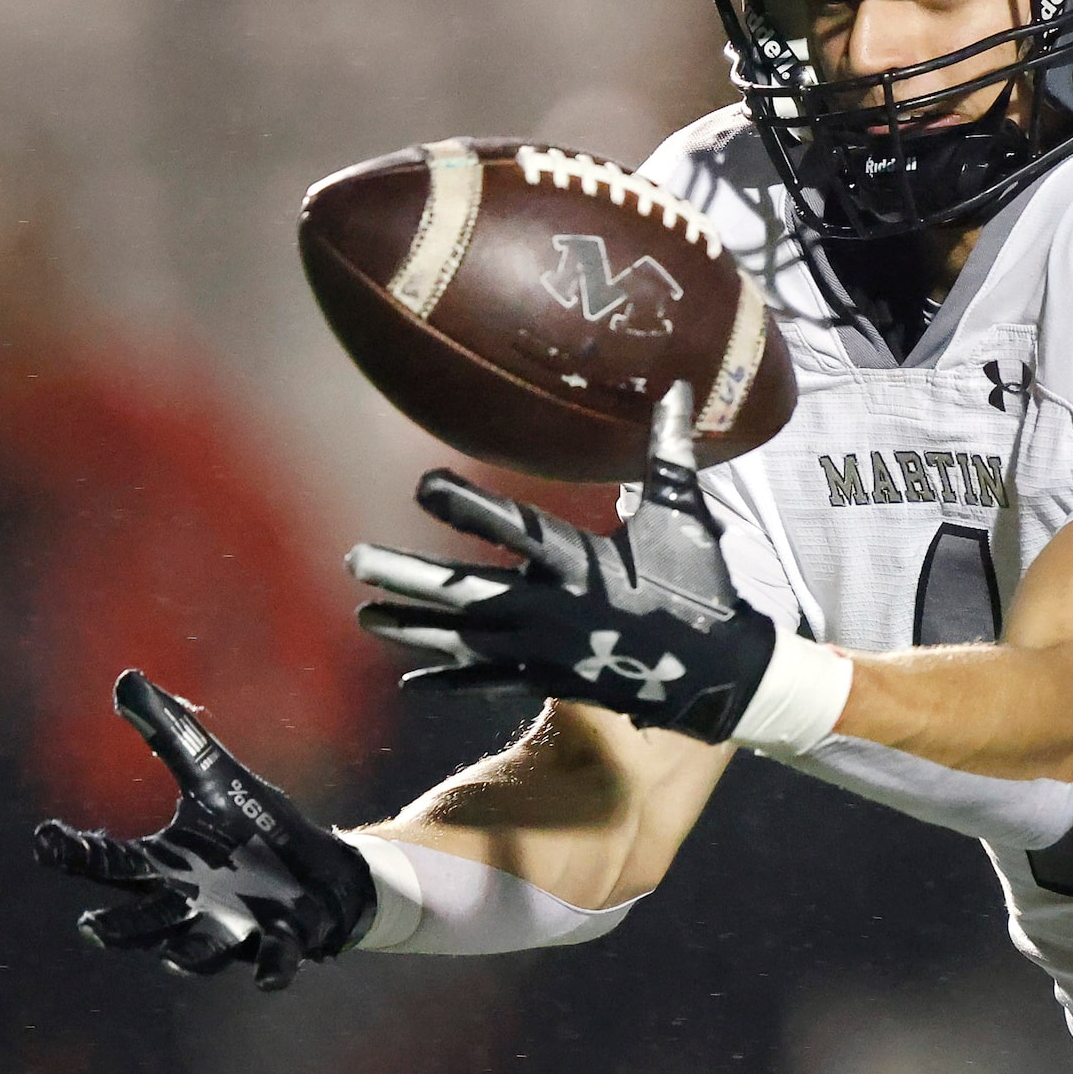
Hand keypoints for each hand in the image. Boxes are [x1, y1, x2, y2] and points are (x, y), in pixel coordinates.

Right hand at [33, 670, 375, 989]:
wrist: (323, 871)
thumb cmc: (256, 830)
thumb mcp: (217, 775)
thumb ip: (172, 735)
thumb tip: (126, 680)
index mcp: (165, 868)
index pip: (110, 863)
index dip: (76, 853)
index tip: (45, 837)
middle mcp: (191, 907)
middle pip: (143, 924)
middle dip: (120, 929)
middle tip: (92, 926)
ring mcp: (236, 929)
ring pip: (199, 952)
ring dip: (190, 952)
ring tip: (179, 953)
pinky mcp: (283, 939)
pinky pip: (273, 962)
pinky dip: (273, 968)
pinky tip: (273, 975)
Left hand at [350, 382, 778, 742]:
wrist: (718, 673)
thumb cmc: (699, 587)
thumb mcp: (684, 518)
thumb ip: (670, 455)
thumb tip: (682, 389)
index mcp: (583, 564)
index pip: (515, 529)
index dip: (467, 506)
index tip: (422, 485)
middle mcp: (554, 610)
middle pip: (466, 592)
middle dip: (408, 576)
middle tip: (354, 559)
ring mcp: (547, 651)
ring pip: (464, 641)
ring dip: (412, 627)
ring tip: (364, 614)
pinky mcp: (550, 681)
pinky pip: (489, 684)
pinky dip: (450, 682)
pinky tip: (409, 682)